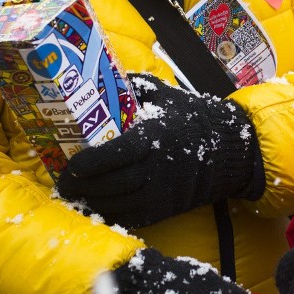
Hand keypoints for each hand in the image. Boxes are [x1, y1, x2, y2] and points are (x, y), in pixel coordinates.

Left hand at [57, 74, 264, 227]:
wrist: (229, 149)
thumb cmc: (193, 118)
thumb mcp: (166, 95)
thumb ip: (134, 86)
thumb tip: (102, 75)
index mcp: (157, 137)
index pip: (119, 155)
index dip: (91, 163)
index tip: (73, 163)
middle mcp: (159, 168)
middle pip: (113, 184)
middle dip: (83, 186)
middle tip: (63, 183)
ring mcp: (163, 193)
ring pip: (119, 204)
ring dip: (92, 202)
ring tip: (74, 195)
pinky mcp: (166, 210)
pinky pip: (132, 219)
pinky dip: (111, 215)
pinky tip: (96, 208)